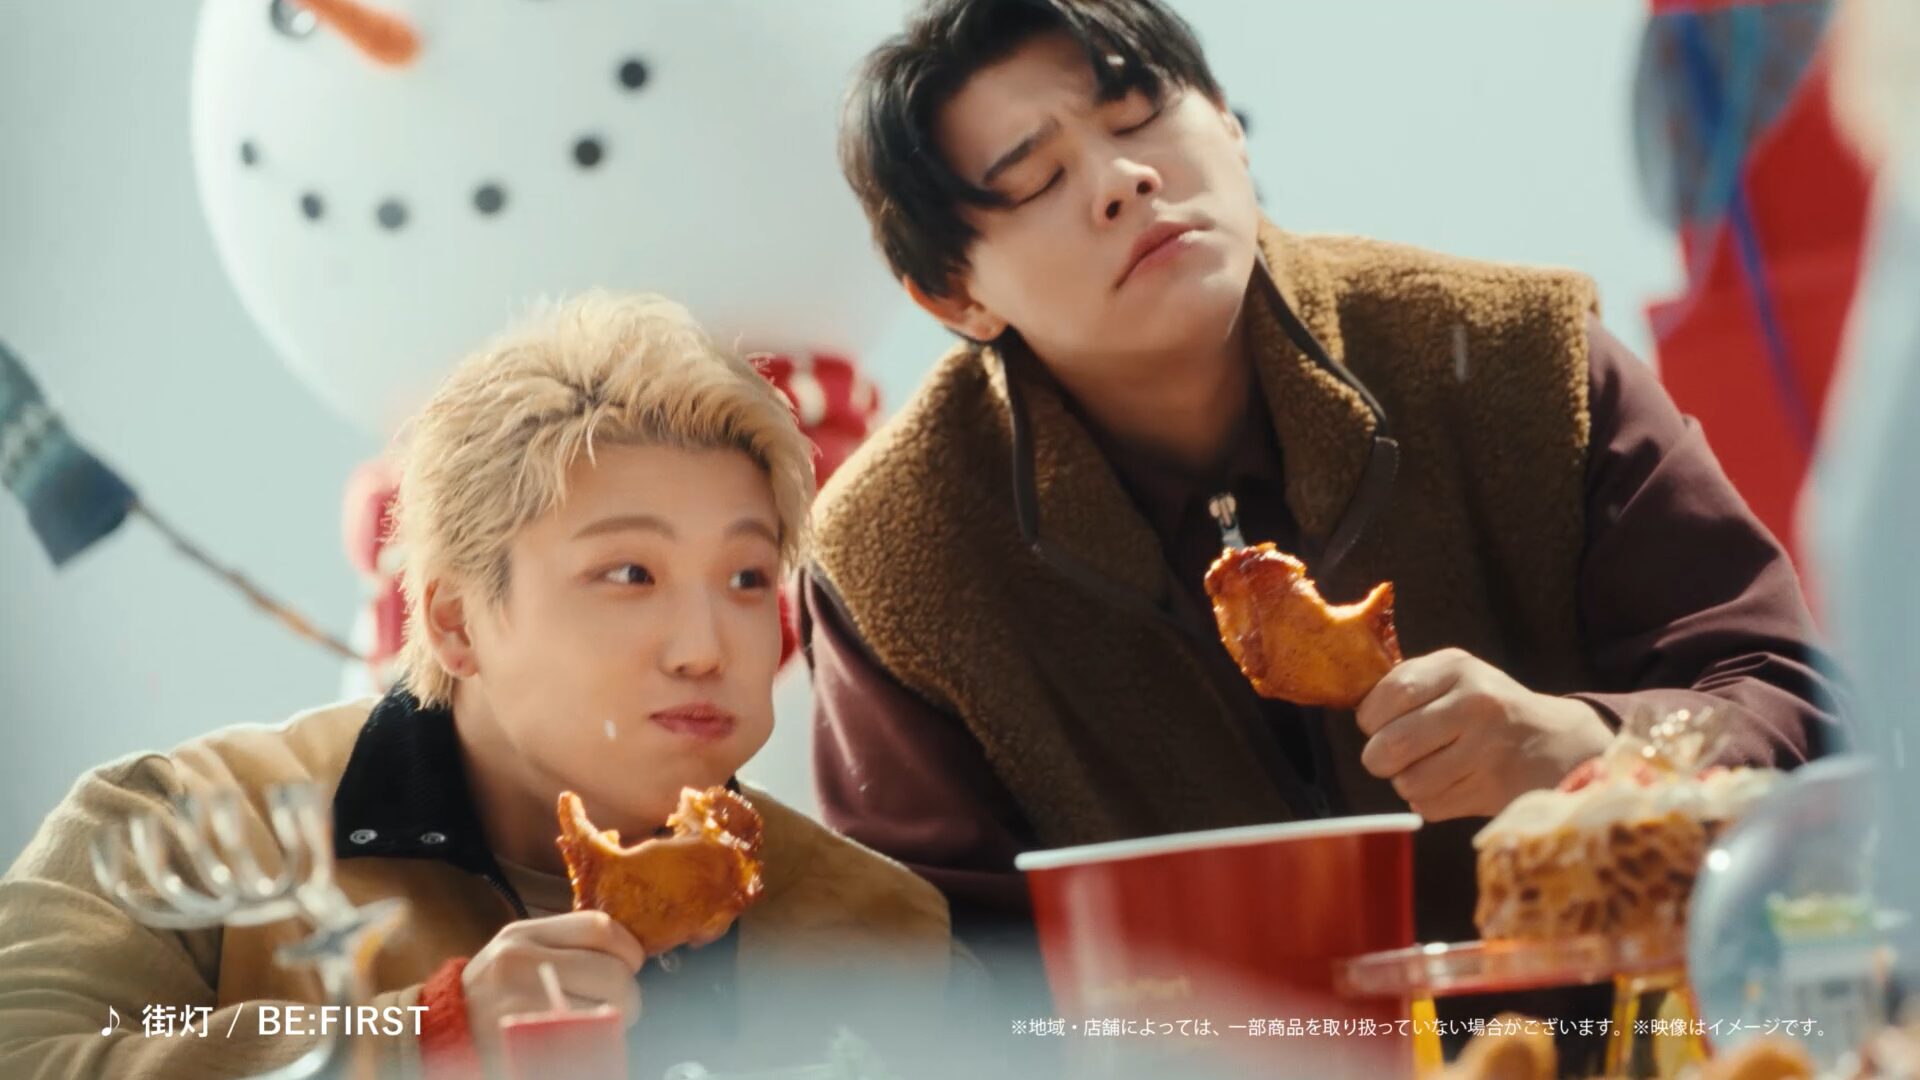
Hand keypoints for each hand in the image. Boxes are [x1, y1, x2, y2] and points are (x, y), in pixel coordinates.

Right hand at [461, 910, 645, 1057]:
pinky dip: (594, 1045)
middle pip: (612, 974)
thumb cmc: (493, 994)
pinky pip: (583, 1043)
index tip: (629, 966)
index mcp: (524, 935)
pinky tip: (582, 1043)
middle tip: (620, 1007)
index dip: (629, 950)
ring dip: (615, 1024)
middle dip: (629, 996)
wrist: (441, 1032)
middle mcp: (519, 963)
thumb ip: (567, 946)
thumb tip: (627, 955)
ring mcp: (520, 1005)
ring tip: (599, 1024)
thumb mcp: (520, 953)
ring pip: (605, 1012)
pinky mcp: (524, 1043)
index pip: (601, 928)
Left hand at [1355, 648, 1612, 820]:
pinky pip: (1430, 805)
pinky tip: (1453, 783)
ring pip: (1408, 781)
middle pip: (1390, 745)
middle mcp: (1475, 703)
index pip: (1387, 696)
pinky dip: (1431, 800)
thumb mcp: (1457, 678)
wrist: (1561, 744)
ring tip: (1431, 767)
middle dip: (1379, 758)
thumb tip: (1356, 710)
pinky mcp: (1493, 789)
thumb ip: (1408, 686)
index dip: (1370, 719)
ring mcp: (1487, 749)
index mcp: (1458, 668)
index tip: (1376, 725)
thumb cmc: (1490, 710)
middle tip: (1389, 756)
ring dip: (1408, 781)